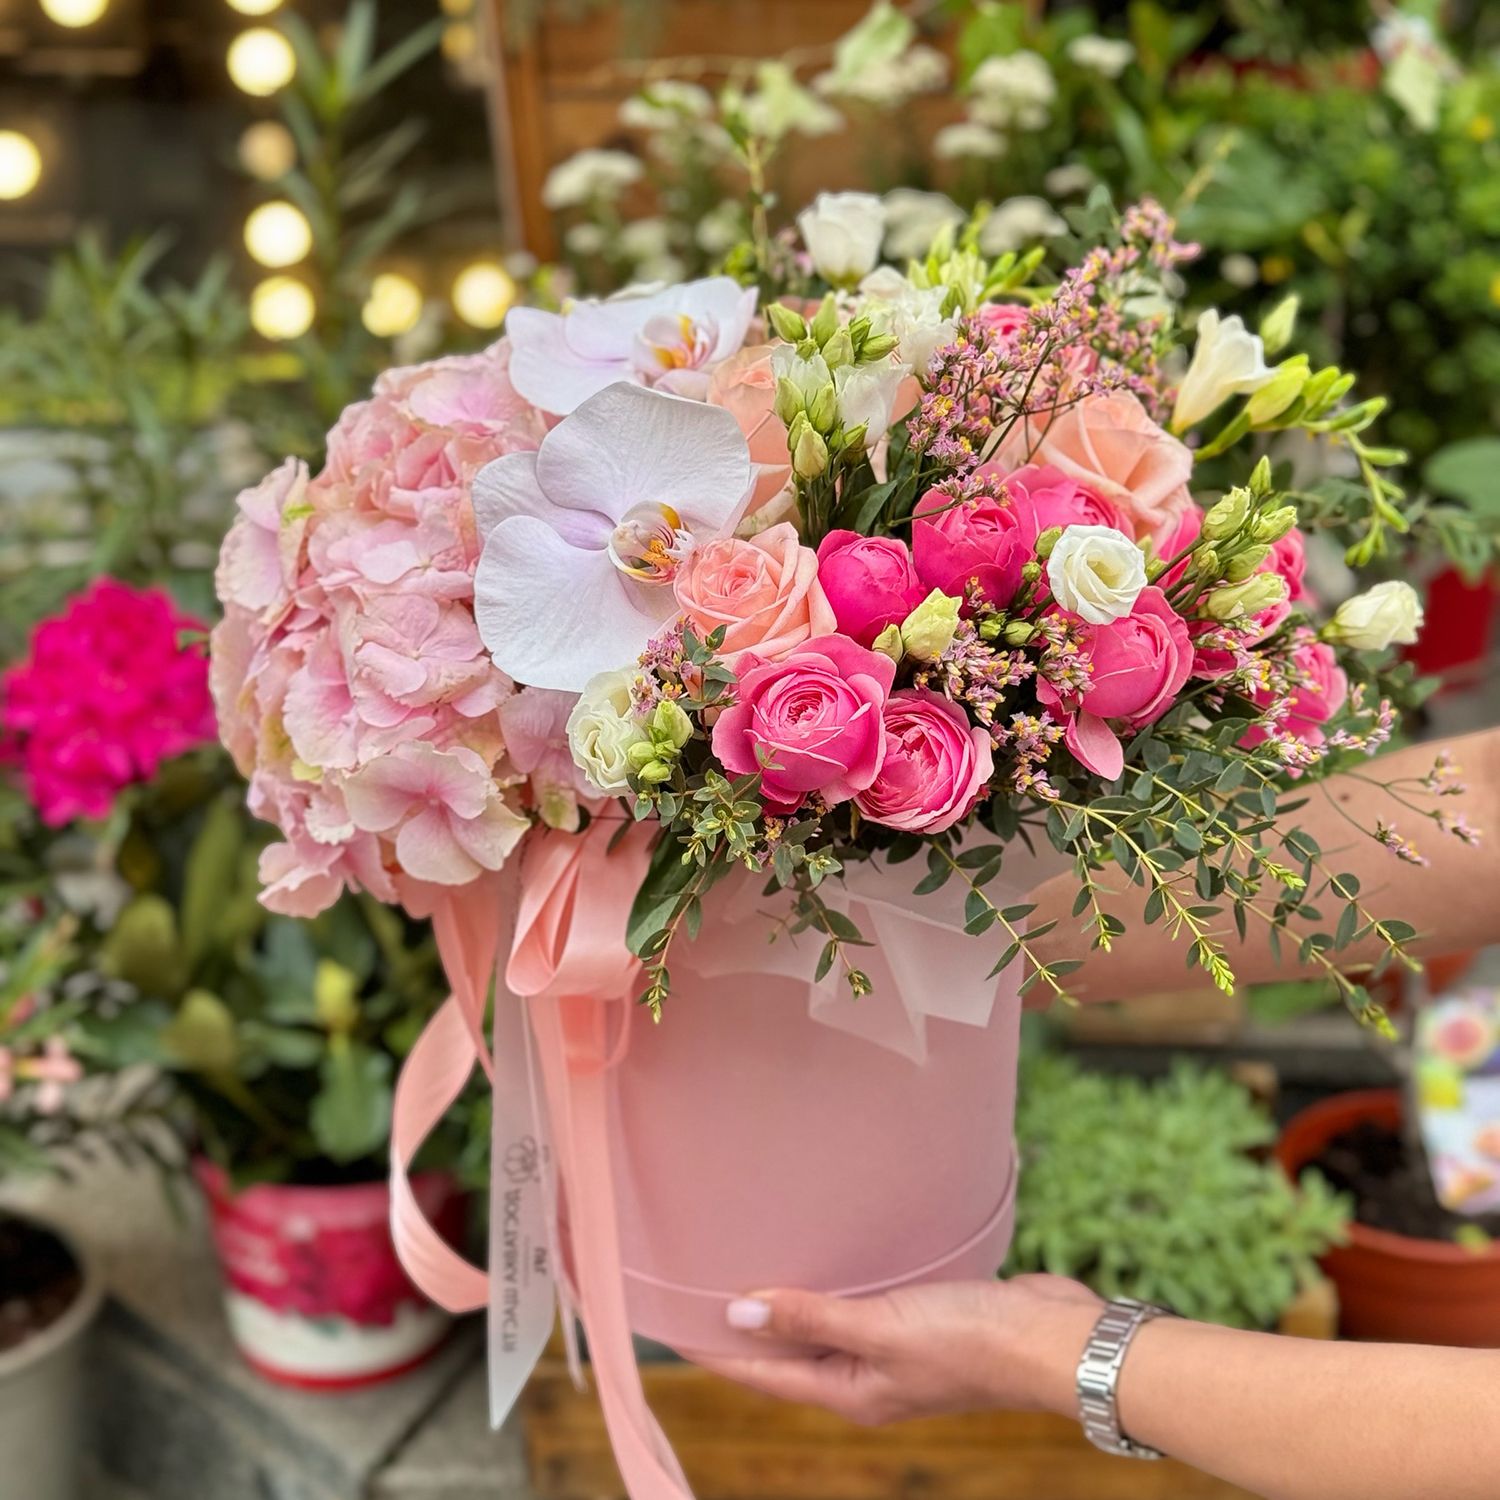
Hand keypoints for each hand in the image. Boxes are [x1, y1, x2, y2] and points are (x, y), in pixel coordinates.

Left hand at [701, 1275, 1102, 1426]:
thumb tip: (737, 1313)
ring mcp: (894, 1351)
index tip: (669, 1326)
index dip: (715, 1351)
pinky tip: (828, 1257)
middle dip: (744, 1329)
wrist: (1053, 1338)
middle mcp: (865, 1378)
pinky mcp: (920, 1320)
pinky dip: (834, 1286)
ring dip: (789, 1304)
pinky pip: (860, 1305)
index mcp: (850, 1391)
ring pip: (824, 1328)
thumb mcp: (881, 1328)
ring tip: (750, 1267)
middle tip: (699, 1288)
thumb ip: (811, 1318)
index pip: (761, 1374)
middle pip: (787, 1354)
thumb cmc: (970, 1341)